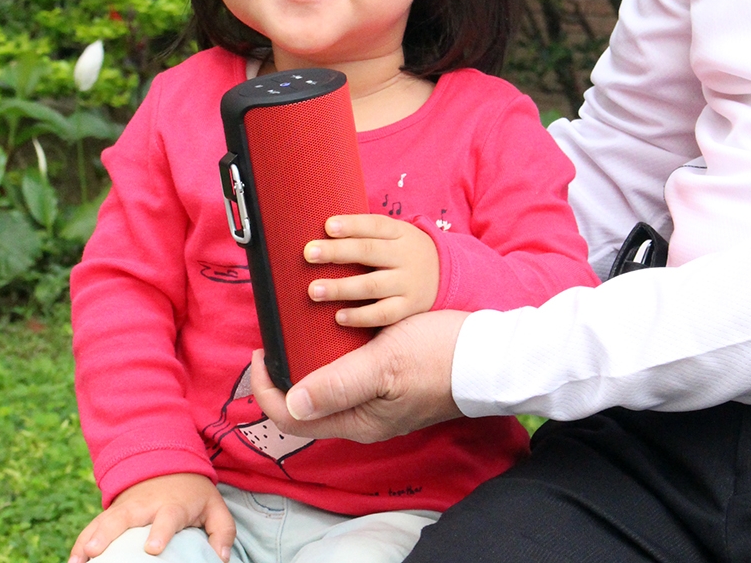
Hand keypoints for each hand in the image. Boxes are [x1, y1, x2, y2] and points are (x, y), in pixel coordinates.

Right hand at [68, 473, 234, 562]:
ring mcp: (126, 508)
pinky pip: (94, 527)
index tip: (153, 548)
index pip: (167, 517)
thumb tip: (221, 559)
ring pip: (104, 521)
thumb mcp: (215, 506)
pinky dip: (81, 542)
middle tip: (96, 550)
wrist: (170, 464)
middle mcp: (146, 505)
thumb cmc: (193, 495)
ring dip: (89, 538)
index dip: (160, 531)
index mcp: (173, 504)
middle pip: (125, 517)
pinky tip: (72, 562)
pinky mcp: (113, 513)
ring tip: (77, 560)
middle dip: (109, 532)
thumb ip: (222, 532)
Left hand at [251, 309, 467, 442]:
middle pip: (305, 405)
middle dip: (282, 375)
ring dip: (305, 364)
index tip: (261, 351)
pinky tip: (332, 329)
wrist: (490, 353)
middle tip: (274, 338)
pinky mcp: (391, 384)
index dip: (266, 389)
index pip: (291, 418)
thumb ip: (337, 383)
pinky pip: (347, 375)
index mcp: (358, 421)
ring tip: (296, 330)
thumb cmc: (439, 356)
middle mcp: (364, 417)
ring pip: (326, 389)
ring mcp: (378, 402)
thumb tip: (291, 403)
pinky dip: (330, 357)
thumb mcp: (384, 365)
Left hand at [305, 213, 438, 326]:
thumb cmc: (403, 252)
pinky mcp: (409, 308)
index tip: (327, 225)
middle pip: (369, 252)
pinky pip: (383, 314)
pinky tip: (338, 316)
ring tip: (313, 290)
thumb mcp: (395, 235)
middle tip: (309, 253)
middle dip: (337, 252)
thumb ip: (366, 233)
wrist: (446, 275)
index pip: (374, 225)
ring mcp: (408, 283)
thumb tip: (323, 231)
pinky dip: (360, 316)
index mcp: (400, 233)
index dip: (352, 225)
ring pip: (372, 285)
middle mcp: (405, 256)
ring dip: (341, 288)